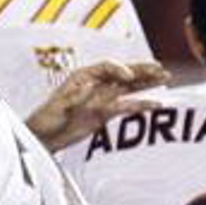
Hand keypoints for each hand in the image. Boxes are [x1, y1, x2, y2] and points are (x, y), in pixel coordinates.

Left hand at [27, 61, 168, 151]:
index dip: (118, 69)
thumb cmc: (44, 119)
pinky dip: (141, 104)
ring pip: (128, 87)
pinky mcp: (105, 114)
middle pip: (121, 74)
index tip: (127, 77)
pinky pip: (126, 106)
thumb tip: (89, 87)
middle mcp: (94, 85)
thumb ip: (74, 97)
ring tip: (164, 77)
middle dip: (140, 70)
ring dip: (146, 82)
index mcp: (82, 77)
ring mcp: (101, 99)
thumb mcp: (57, 106)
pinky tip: (155, 103)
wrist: (42, 137)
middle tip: (158, 68)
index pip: (105, 67)